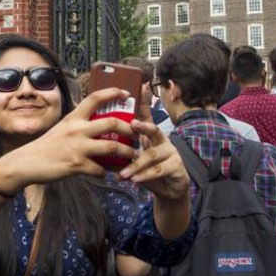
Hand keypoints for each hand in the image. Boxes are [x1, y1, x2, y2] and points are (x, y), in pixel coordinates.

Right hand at [1, 88, 139, 188]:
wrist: (27, 162)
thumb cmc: (46, 145)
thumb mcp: (62, 128)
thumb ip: (79, 124)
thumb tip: (96, 122)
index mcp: (74, 117)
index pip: (95, 98)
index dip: (112, 92)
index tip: (126, 93)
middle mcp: (77, 130)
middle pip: (112, 123)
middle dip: (130, 129)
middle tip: (136, 133)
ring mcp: (78, 148)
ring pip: (112, 147)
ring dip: (126, 152)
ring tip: (133, 155)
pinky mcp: (77, 165)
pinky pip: (100, 169)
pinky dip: (106, 172)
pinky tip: (106, 173)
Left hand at [119, 87, 190, 201]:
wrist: (169, 189)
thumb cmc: (148, 170)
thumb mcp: (135, 158)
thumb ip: (122, 151)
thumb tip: (99, 145)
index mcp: (150, 135)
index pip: (146, 115)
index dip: (144, 101)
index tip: (140, 86)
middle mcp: (162, 139)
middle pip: (153, 129)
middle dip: (143, 126)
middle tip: (132, 124)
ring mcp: (170, 152)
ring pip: (151, 155)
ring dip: (136, 164)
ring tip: (123, 172)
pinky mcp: (176, 166)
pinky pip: (158, 170)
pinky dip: (144, 175)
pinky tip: (134, 179)